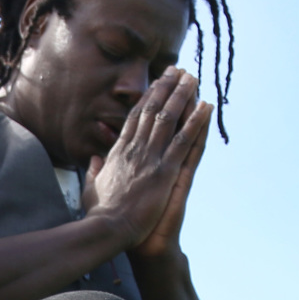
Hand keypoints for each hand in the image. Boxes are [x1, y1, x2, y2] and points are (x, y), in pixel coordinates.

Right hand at [83, 70, 211, 256]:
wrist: (108, 229)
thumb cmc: (100, 214)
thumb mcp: (91, 188)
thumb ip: (95, 171)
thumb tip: (95, 159)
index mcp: (118, 153)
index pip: (134, 119)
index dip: (146, 99)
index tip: (155, 84)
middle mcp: (135, 149)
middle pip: (152, 111)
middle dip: (165, 88)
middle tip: (177, 70)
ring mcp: (150, 158)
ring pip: (168, 118)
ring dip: (182, 96)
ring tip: (193, 78)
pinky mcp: (165, 171)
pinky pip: (184, 141)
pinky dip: (196, 122)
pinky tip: (206, 106)